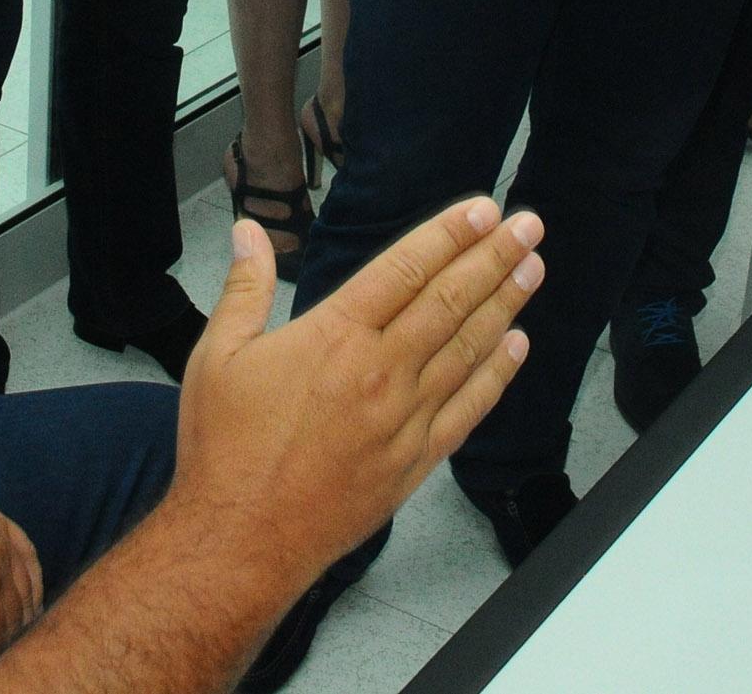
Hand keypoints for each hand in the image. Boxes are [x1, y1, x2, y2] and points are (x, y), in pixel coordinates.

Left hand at [0, 452, 43, 664]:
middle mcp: (3, 559)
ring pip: (31, 591)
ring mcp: (7, 538)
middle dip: (6, 644)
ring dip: (22, 618)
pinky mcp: (5, 523)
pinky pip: (32, 560)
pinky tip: (30, 602)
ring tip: (9, 640)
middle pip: (17, 617)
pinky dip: (34, 585)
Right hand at [171, 198, 542, 585]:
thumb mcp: (219, 357)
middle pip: (449, 301)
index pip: (406, 269)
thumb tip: (248, 232)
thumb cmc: (225, 452)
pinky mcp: (415, 461)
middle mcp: (379, 372)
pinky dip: (497, 375)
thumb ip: (244, 288)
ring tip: (532, 269)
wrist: (241, 540)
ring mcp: (403, 419)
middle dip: (494, 258)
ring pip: (468, 348)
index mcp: (334, 337)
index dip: (449, 234)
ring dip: (505, 304)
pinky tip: (516, 347)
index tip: (482, 210)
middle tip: (528, 226)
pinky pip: (469, 409)